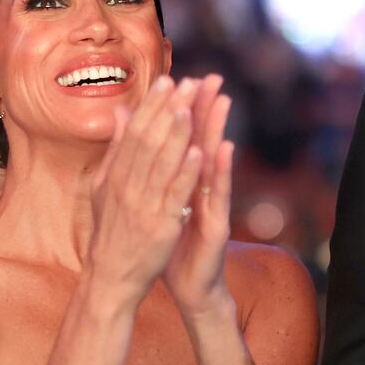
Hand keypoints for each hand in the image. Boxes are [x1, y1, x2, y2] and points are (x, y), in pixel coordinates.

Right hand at [87, 76, 206, 304]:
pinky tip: (199, 151)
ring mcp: (143, 205)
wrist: (111, 278)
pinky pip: (175, 194)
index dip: (152, 106)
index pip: (135, 133)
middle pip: (149, 141)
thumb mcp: (104, 188)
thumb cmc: (111, 231)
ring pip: (161, 163)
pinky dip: (185, 172)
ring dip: (177, 133)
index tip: (167, 80)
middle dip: (168, 110)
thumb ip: (116, 150)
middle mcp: (126, 186)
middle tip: (186, 83)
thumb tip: (121, 113)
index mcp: (114, 176)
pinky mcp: (161, 225)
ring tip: (191, 106)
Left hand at [163, 73, 236, 317]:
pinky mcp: (218, 223)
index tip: (182, 78)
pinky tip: (220, 148)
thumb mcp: (160, 205)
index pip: (184, 141)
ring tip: (221, 100)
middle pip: (203, 142)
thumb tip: (142, 148)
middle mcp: (202, 189)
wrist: (190, 286)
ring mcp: (212, 204)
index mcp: (184, 183)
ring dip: (218, 130)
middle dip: (206, 110)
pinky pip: (217, 194)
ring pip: (214, 162)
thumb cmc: (173, 244)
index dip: (184, 110)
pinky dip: (218, 171)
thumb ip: (155, 175)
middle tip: (212, 78)